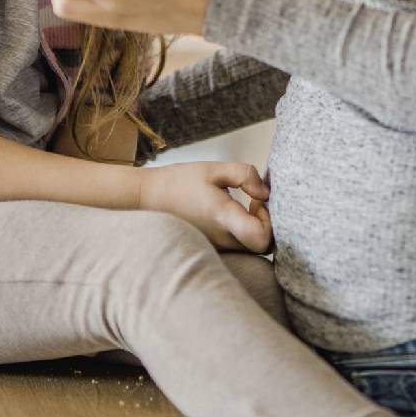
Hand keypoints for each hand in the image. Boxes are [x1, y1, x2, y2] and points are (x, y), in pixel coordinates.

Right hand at [139, 161, 271, 252]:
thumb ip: (245, 175)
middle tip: (253, 202)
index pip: (263, 239)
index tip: (257, 201)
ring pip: (250, 247)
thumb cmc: (178, 182)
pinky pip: (237, 245)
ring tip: (240, 205)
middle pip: (262, 246)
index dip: (270, 221)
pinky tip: (230, 213)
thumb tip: (265, 193)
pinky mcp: (211, 247)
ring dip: (254, 226)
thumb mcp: (213, 169)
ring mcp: (216, 247)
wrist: (145, 199)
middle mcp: (222, 240)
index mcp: (224, 219)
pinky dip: (242, 231)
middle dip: (266, 223)